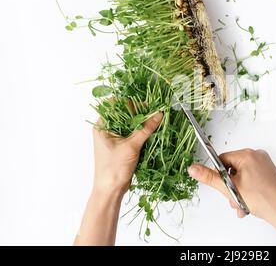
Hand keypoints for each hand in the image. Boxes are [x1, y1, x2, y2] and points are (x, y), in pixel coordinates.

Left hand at [74, 112, 162, 245]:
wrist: (111, 190)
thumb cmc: (114, 168)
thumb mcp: (131, 146)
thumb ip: (146, 129)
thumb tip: (159, 114)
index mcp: (102, 126)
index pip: (114, 105)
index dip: (129, 101)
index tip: (144, 102)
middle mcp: (106, 129)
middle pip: (123, 113)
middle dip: (139, 111)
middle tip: (153, 109)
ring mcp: (114, 137)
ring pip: (129, 123)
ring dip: (141, 121)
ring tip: (155, 118)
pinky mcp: (122, 145)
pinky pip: (132, 133)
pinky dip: (141, 130)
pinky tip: (152, 129)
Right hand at [188, 149, 275, 245]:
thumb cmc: (264, 198)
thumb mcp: (230, 188)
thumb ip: (210, 178)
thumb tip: (193, 168)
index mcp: (247, 154)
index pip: (222, 159)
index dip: (219, 175)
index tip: (221, 186)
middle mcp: (257, 156)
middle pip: (232, 169)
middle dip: (230, 187)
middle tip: (233, 199)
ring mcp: (265, 165)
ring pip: (242, 177)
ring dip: (238, 192)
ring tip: (242, 205)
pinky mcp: (270, 174)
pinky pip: (252, 180)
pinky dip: (248, 192)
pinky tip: (249, 204)